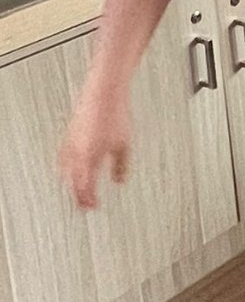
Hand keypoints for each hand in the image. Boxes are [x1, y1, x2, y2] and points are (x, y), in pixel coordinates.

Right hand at [59, 87, 131, 209]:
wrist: (104, 94)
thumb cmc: (116, 116)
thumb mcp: (125, 146)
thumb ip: (121, 167)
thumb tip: (119, 181)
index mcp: (89, 158)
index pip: (85, 187)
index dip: (89, 200)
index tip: (94, 207)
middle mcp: (76, 153)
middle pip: (73, 182)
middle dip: (78, 195)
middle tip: (85, 205)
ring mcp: (70, 143)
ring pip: (65, 170)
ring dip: (71, 183)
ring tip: (78, 190)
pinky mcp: (69, 135)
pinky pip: (63, 157)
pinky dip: (66, 168)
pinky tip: (71, 167)